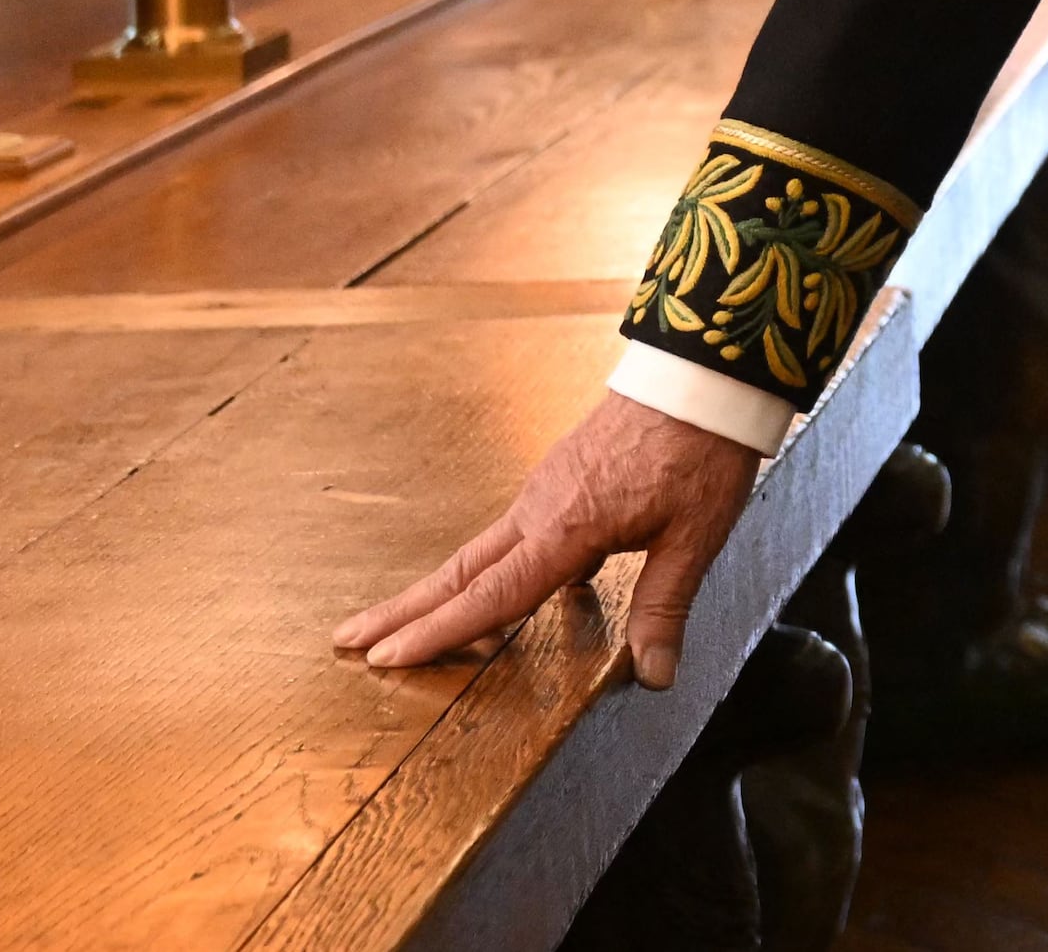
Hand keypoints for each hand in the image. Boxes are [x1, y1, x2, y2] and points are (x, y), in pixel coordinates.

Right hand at [335, 391, 761, 687]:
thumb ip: (665, 607)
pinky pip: (510, 532)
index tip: (384, 658)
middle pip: (460, 570)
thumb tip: (653, 675)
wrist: (702, 373)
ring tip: (397, 621)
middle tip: (346, 640)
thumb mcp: (694, 537)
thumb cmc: (700, 448)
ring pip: (479, 550)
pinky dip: (483, 566)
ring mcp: (545, 488)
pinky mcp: (560, 476)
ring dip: (436, 589)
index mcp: (566, 528)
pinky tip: (495, 589)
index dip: (437, 632)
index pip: (491, 595)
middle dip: (401, 610)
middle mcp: (541, 508)